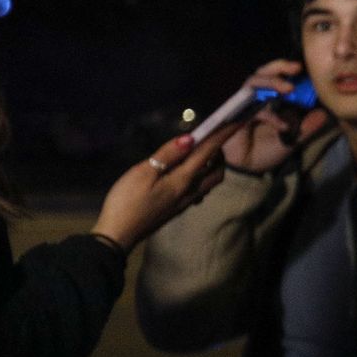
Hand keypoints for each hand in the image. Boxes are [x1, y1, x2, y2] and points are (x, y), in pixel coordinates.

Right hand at [91, 125, 240, 250]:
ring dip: (212, 166)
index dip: (222, 135)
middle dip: (220, 154)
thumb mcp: (144, 173)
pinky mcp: (176, 208)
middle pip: (217, 171)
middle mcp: (190, 192)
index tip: (236, 121)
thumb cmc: (127, 201)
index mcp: (184, 180)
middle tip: (214, 138)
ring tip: (202, 153)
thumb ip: (168, 155)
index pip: (209, 153)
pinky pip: (198, 191)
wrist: (119, 234)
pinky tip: (187, 174)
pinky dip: (200, 178)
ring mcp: (184, 202)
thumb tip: (191, 138)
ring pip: (209, 182)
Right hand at [222, 59, 332, 173]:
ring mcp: (245, 106)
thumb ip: (307, 127)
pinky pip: (253, 110)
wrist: (247, 171)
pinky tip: (283, 126)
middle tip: (297, 67)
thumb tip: (324, 113)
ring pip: (254, 82)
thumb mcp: (293, 140)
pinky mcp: (237, 117)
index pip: (279, 77)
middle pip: (264, 72)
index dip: (291, 71)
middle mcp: (257, 99)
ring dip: (272, 82)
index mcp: (270, 100)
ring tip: (289, 88)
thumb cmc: (266, 151)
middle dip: (280, 66)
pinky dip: (269, 115)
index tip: (308, 70)